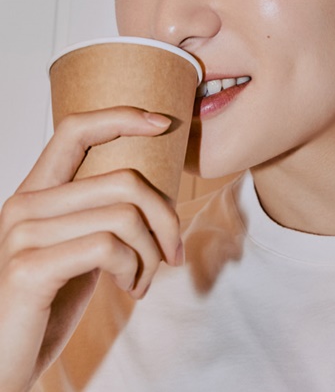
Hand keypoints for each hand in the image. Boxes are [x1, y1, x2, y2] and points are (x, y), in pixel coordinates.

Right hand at [0, 107, 182, 391]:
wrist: (5, 363)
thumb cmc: (47, 304)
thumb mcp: (76, 248)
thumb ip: (99, 216)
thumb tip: (158, 197)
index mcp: (35, 193)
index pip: (74, 130)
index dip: (121, 118)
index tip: (163, 123)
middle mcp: (23, 205)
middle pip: (124, 180)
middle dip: (165, 217)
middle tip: (172, 251)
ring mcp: (23, 234)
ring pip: (124, 215)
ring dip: (151, 253)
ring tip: (143, 279)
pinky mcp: (30, 268)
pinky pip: (109, 247)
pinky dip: (134, 269)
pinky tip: (129, 289)